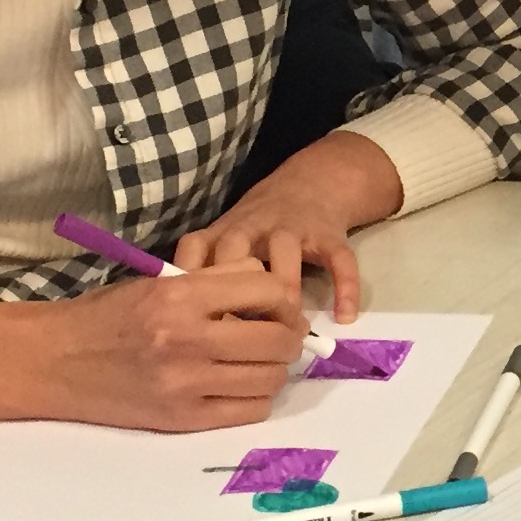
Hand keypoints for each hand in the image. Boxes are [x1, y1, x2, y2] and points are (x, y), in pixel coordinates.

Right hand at [0, 263, 311, 429]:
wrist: (53, 362)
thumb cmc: (106, 316)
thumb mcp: (158, 282)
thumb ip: (214, 281)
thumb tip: (271, 287)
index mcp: (180, 296)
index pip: (268, 291)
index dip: (281, 298)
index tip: (275, 305)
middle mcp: (188, 339)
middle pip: (277, 340)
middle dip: (287, 336)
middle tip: (277, 335)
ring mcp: (186, 384)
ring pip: (269, 379)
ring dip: (273, 369)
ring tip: (256, 361)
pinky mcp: (181, 419)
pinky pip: (248, 411)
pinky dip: (254, 398)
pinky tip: (238, 385)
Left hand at [173, 130, 402, 316]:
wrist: (315, 181)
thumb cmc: (260, 221)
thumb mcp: (226, 235)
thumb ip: (203, 267)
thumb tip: (175, 315)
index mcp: (225, 230)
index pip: (197, 251)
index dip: (191, 283)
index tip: (188, 320)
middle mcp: (255, 225)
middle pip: (237, 251)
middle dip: (235, 292)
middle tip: (238, 340)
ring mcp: (294, 228)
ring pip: (285, 253)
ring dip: (285, 290)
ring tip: (290, 330)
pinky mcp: (330, 234)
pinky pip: (340, 260)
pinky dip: (345, 287)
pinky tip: (345, 318)